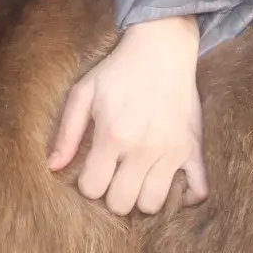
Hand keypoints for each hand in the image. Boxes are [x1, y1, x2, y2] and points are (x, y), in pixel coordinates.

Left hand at [47, 15, 207, 214]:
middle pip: (123, 203)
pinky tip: (170, 182)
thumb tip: (53, 167)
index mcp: (112, 135)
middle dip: (113, 196)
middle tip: (114, 179)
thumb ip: (67, 132)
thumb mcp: (84, 93)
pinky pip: (199, 190)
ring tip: (138, 181)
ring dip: (143, 198)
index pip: (93, 188)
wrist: (162, 49)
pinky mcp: (194, 148)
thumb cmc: (118, 71)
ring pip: (155, 203)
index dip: (88, 185)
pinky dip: (186, 196)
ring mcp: (172, 151)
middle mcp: (143, 149)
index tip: (92, 173)